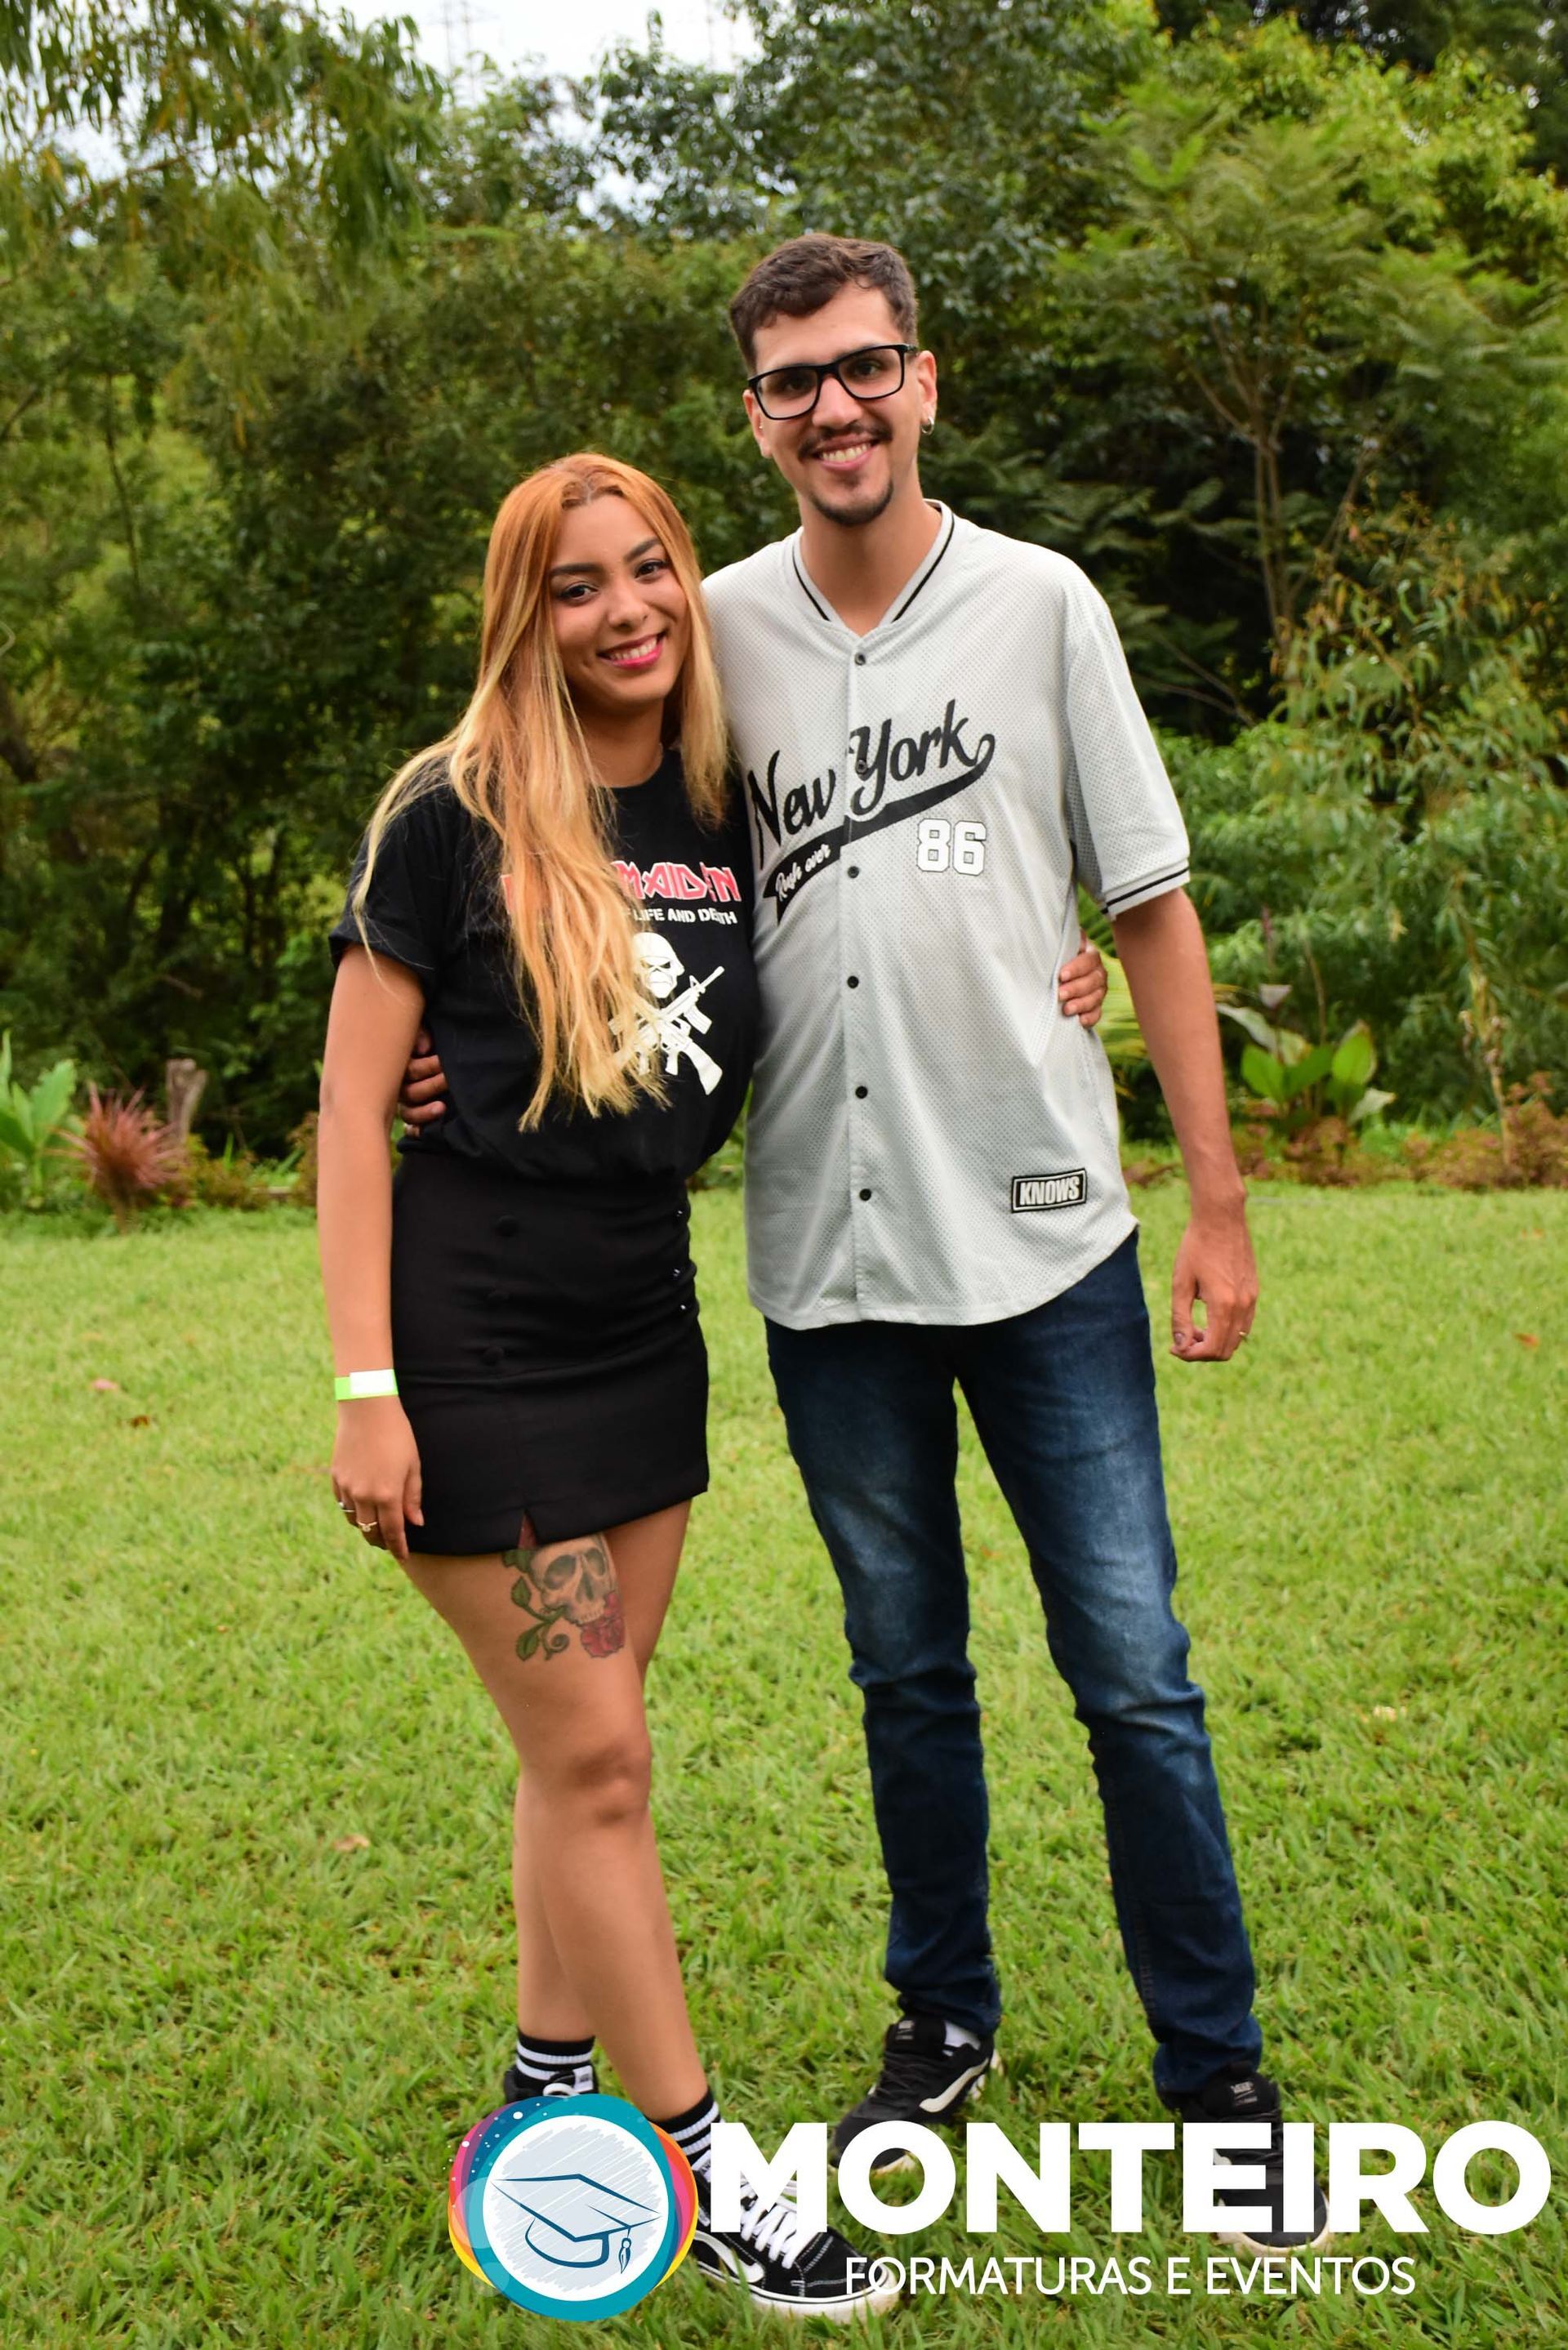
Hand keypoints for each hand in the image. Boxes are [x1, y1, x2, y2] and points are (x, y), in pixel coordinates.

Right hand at [331, 1396, 423, 1561]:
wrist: (366, 1409)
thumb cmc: (397, 1434)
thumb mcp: (413, 1465)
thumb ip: (412, 1497)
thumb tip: (416, 1522)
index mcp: (387, 1494)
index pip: (393, 1531)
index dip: (398, 1547)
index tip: (403, 1556)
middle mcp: (364, 1496)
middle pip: (371, 1531)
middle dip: (382, 1541)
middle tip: (390, 1544)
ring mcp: (347, 1487)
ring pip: (354, 1521)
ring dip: (366, 1528)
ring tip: (376, 1528)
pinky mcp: (335, 1477)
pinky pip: (342, 1504)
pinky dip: (352, 1511)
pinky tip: (360, 1510)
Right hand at [398, 1025, 447, 1127]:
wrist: (437, 1049)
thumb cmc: (427, 1037)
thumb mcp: (422, 1027)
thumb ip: (420, 1033)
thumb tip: (424, 1049)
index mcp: (400, 1064)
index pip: (410, 1070)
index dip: (427, 1067)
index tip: (443, 1061)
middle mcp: (399, 1086)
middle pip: (410, 1092)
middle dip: (433, 1085)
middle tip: (449, 1078)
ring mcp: (406, 1102)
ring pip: (408, 1113)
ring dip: (424, 1112)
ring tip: (442, 1107)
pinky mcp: (415, 1115)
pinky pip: (411, 1128)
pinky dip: (417, 1130)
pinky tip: (426, 1131)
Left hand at [1058, 933, 1108, 1028]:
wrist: (1051, 982)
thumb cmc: (1051, 962)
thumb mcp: (1053, 951)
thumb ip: (1057, 944)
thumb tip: (1051, 934)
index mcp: (1088, 955)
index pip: (1089, 959)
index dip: (1077, 968)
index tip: (1061, 975)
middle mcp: (1097, 972)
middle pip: (1095, 979)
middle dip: (1077, 988)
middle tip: (1060, 994)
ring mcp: (1098, 990)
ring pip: (1097, 996)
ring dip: (1082, 1004)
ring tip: (1066, 1010)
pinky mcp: (1095, 1007)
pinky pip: (1097, 1013)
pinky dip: (1090, 1017)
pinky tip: (1080, 1021)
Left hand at [1170, 1206, 1256, 1362]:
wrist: (1221, 1219)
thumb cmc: (1196, 1247)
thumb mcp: (1181, 1283)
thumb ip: (1181, 1318)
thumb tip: (1181, 1346)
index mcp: (1224, 1305)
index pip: (1212, 1349)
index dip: (1191, 1355)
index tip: (1174, 1348)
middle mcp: (1243, 1305)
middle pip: (1226, 1350)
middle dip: (1202, 1352)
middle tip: (1182, 1340)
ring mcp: (1252, 1299)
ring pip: (1237, 1339)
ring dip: (1216, 1341)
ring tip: (1195, 1328)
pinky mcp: (1254, 1291)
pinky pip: (1244, 1323)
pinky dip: (1227, 1330)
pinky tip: (1209, 1316)